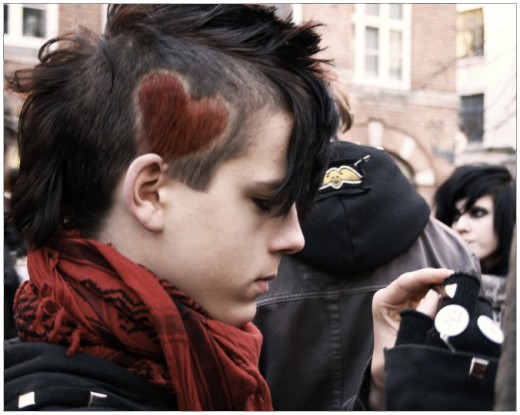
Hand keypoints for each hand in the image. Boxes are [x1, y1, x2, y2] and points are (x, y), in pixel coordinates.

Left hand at [368, 268, 452, 409]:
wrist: (389, 372)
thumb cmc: (393, 357)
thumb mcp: (407, 337)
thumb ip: (422, 316)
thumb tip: (437, 296)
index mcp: (384, 301)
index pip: (406, 281)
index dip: (427, 275)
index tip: (447, 274)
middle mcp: (392, 296)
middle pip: (418, 280)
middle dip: (439, 280)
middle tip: (459, 285)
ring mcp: (404, 300)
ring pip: (427, 286)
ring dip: (443, 287)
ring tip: (460, 291)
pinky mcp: (415, 306)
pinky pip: (431, 295)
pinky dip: (443, 295)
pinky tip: (455, 297)